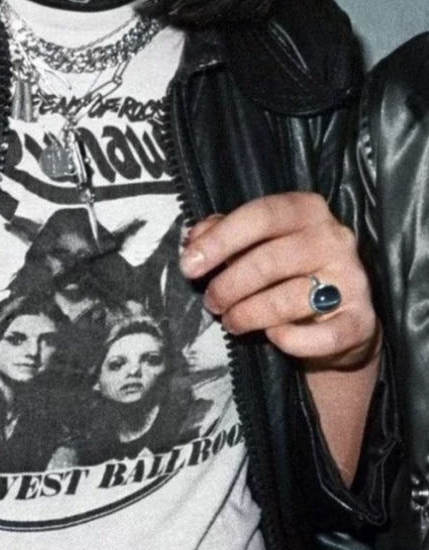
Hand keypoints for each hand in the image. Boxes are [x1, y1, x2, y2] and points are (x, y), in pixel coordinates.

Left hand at [179, 192, 378, 369]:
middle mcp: (335, 239)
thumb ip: (224, 233)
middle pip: (271, 260)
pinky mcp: (360, 320)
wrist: (338, 320)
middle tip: (211, 302)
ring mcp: (352, 279)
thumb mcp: (257, 244)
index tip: (190, 265)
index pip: (261, 215)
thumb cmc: (287, 272)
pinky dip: (289, 339)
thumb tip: (193, 239)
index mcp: (307, 210)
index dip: (220, 240)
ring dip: (249, 314)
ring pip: (290, 298)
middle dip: (230, 285)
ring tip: (231, 321)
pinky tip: (273, 335)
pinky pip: (319, 336)